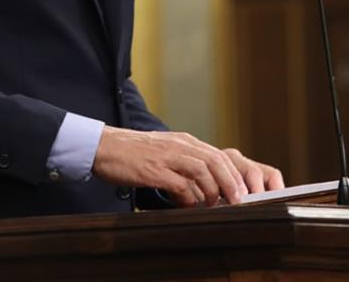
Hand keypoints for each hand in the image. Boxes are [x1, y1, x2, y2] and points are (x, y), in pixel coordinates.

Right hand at [92, 128, 280, 206]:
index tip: (243, 193)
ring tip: (216, 205)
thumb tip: (202, 192)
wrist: (105, 146)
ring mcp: (166, 156)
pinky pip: (178, 183)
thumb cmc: (134, 154)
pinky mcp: (152, 169)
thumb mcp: (165, 155)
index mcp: (184, 142)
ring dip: (214, 189)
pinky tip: (188, 206)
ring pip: (202, 169)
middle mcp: (179, 146)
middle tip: (239, 201)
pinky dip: (188, 196)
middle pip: (215, 161)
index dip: (234, 175)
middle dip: (231, 182)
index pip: (218, 156)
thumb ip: (184, 168)